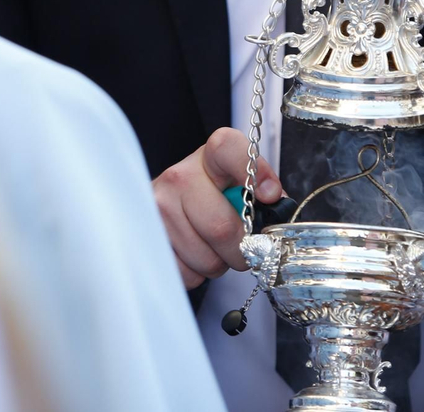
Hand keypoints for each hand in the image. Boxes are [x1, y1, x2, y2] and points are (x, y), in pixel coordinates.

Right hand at [151, 127, 280, 288]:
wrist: (173, 204)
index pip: (228, 149)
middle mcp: (178, 176)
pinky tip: (194, 254)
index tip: (269, 194)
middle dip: (242, 250)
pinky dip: (197, 274)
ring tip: (213, 246)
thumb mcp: (240, 184)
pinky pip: (186, 275)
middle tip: (245, 248)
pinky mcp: (148, 239)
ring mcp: (157, 208)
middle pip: (221, 228)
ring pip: (206, 259)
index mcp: (209, 157)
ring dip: (219, 264)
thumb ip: (264, 194)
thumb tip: (275, 213)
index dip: (256, 172)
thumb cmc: (216, 197)